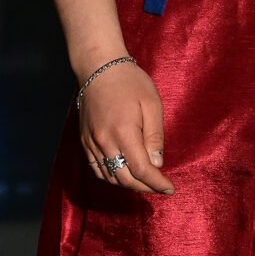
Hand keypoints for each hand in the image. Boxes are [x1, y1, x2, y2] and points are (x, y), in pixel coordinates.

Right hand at [77, 59, 173, 193]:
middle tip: (160, 187)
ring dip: (128, 184)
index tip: (169, 188)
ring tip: (145, 182)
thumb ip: (155, 137)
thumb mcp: (152, 104)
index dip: (157, 183)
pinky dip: (111, 177)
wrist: (99, 67)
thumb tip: (157, 164)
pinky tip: (123, 174)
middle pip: (125, 178)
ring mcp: (92, 142)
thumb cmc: (130, 82)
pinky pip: (96, 168)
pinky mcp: (85, 140)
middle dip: (145, 187)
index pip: (141, 170)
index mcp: (123, 132)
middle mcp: (104, 141)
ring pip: (109, 176)